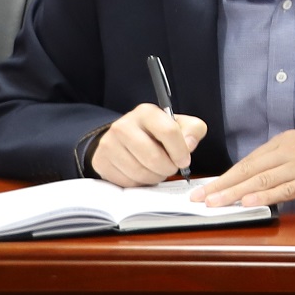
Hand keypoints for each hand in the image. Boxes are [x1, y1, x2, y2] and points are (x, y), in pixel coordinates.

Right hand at [90, 104, 207, 186]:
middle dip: (168, 168)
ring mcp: (109, 144)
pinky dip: (139, 182)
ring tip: (158, 171)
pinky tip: (143, 174)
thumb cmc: (158, 132)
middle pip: (153, 156)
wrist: (127, 138)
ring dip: (155, 177)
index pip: (168, 132)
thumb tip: (189, 145)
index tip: (184, 161)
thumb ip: (193, 131)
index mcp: (146, 112)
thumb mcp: (181, 125)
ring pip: (139, 171)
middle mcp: (124, 125)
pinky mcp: (101, 161)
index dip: (180, 151)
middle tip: (171, 168)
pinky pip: (126, 181)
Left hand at [201, 125, 294, 206]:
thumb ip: (272, 159)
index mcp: (280, 143)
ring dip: (237, 192)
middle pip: (249, 171)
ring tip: (217, 202)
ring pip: (263, 180)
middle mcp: (287, 153)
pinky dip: (266, 196)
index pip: (246, 162)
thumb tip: (245, 176)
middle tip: (201, 198)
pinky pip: (286, 189)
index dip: (224, 177)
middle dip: (223, 185)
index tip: (204, 188)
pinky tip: (249, 202)